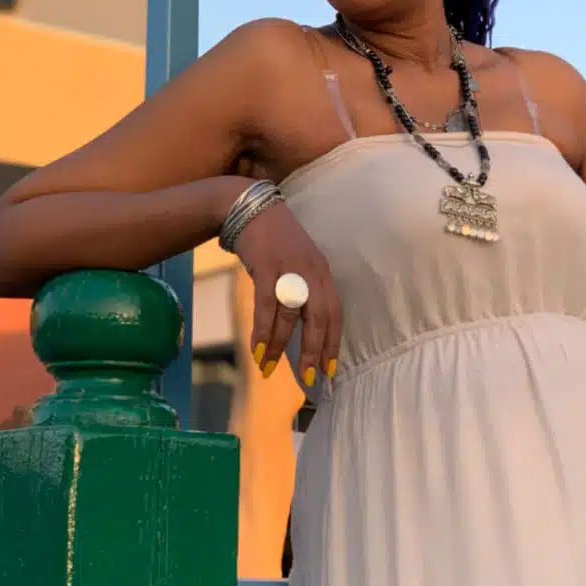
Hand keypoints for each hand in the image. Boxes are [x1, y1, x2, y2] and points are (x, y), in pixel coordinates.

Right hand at [234, 201, 341, 387]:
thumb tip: (301, 330)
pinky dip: (262, 330)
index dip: (333, 342)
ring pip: (290, 316)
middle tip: (308, 378)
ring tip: (268, 368)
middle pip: (319, 318)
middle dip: (314, 350)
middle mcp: (312, 272)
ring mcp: (290, 269)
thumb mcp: (298, 264)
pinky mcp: (267, 267)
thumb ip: (303, 291)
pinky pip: (267, 306)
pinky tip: (257, 349)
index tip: (330, 369)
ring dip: (279, 345)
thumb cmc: (275, 241)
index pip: (335, 313)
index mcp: (322, 273)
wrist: (250, 208)